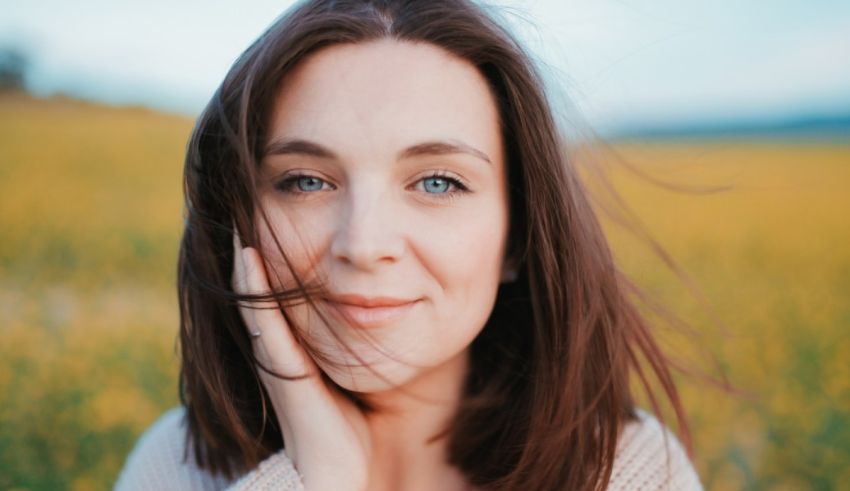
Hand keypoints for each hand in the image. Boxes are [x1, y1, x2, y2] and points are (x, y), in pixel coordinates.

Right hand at [232, 230, 371, 490]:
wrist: (338, 473)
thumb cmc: (346, 429)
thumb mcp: (347, 372)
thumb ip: (348, 342)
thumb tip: (374, 307)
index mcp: (290, 348)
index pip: (275, 291)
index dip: (267, 255)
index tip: (262, 213)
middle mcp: (275, 349)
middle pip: (257, 291)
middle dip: (247, 249)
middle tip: (238, 205)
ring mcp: (274, 358)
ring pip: (254, 299)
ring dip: (244, 261)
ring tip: (236, 218)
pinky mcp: (282, 370)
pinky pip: (265, 322)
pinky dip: (255, 289)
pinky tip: (249, 257)